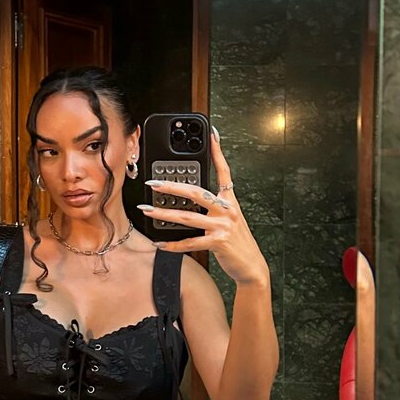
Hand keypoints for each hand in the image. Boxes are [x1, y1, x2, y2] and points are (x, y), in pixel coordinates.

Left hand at [139, 127, 269, 284]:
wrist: (251, 265)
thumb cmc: (238, 242)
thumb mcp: (230, 219)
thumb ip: (214, 208)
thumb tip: (192, 199)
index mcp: (230, 201)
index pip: (223, 172)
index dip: (218, 152)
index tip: (212, 134)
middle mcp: (226, 210)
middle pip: (196, 192)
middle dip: (172, 187)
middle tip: (154, 182)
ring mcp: (222, 226)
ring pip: (187, 217)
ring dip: (163, 214)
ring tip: (147, 210)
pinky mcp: (218, 242)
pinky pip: (190, 242)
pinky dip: (172, 245)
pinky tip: (160, 243)